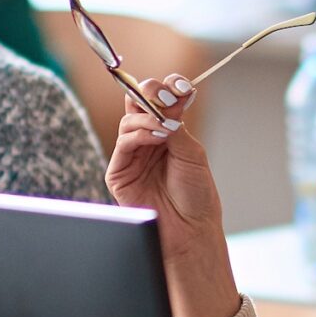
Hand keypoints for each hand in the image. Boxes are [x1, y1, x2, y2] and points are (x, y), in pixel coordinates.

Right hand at [105, 75, 241, 316]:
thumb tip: (168, 96)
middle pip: (139, 103)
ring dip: (148, 115)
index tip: (182, 86)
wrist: (191, 230)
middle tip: (167, 94)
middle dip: (151, 93)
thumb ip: (177, 124)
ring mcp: (132, 155)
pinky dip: (140, 133)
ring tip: (167, 125)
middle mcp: (147, 140)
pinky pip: (124, 141)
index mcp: (167, 133)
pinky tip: (157, 135)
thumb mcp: (192, 153)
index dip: (168, 88)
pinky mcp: (119, 171)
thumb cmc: (196, 196)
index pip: (160, 100)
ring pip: (129, 119)